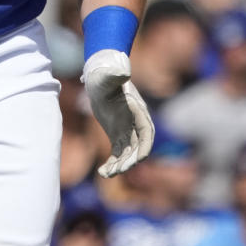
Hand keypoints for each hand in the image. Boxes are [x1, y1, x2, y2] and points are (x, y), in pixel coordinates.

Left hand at [83, 49, 153, 176]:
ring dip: (120, 165)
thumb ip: (114, 75)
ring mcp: (127, 130)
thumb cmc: (104, 76)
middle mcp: (136, 123)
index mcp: (137, 111)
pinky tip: (102, 172)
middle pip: (138, 147)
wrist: (99, 78)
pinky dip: (112, 164)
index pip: (146, 133)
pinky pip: (118, 154)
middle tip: (117, 170)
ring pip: (128, 154)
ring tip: (106, 173)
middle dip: (130, 160)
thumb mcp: (107, 76)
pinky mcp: (117, 135)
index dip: (144, 146)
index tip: (138, 159)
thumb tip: (122, 72)